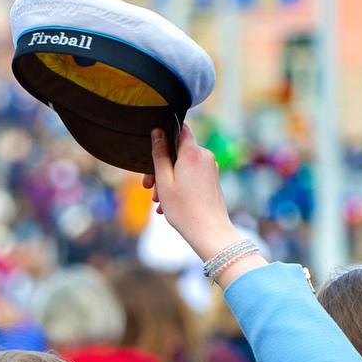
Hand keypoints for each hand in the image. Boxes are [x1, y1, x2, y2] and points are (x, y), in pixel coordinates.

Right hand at [144, 127, 234, 261]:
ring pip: (184, 166)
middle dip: (161, 167)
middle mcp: (205, 156)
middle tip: (148, 188)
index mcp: (192, 152)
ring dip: (168, 180)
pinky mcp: (213, 180)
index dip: (165, 136)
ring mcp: (211, 168)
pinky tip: (168, 205)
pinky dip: (179, 186)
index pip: (180, 128)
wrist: (210, 232)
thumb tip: (158, 132)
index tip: (153, 152)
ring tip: (158, 201)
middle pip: (178, 152)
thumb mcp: (164, 181)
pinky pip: (192, 176)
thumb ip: (160, 154)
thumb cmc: (184, 209)